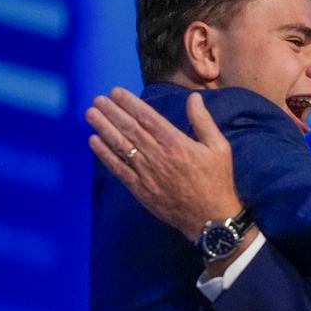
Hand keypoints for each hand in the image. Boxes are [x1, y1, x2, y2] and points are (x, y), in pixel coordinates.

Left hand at [85, 87, 241, 240]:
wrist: (210, 218)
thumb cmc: (217, 181)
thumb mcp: (219, 148)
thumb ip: (204, 121)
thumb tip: (194, 97)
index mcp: (176, 143)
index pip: (147, 118)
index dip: (129, 103)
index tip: (115, 92)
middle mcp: (157, 156)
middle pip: (129, 129)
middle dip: (112, 112)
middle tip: (98, 99)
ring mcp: (146, 173)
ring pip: (120, 146)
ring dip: (104, 128)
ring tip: (91, 114)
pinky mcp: (140, 189)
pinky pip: (118, 168)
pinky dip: (104, 154)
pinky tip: (94, 141)